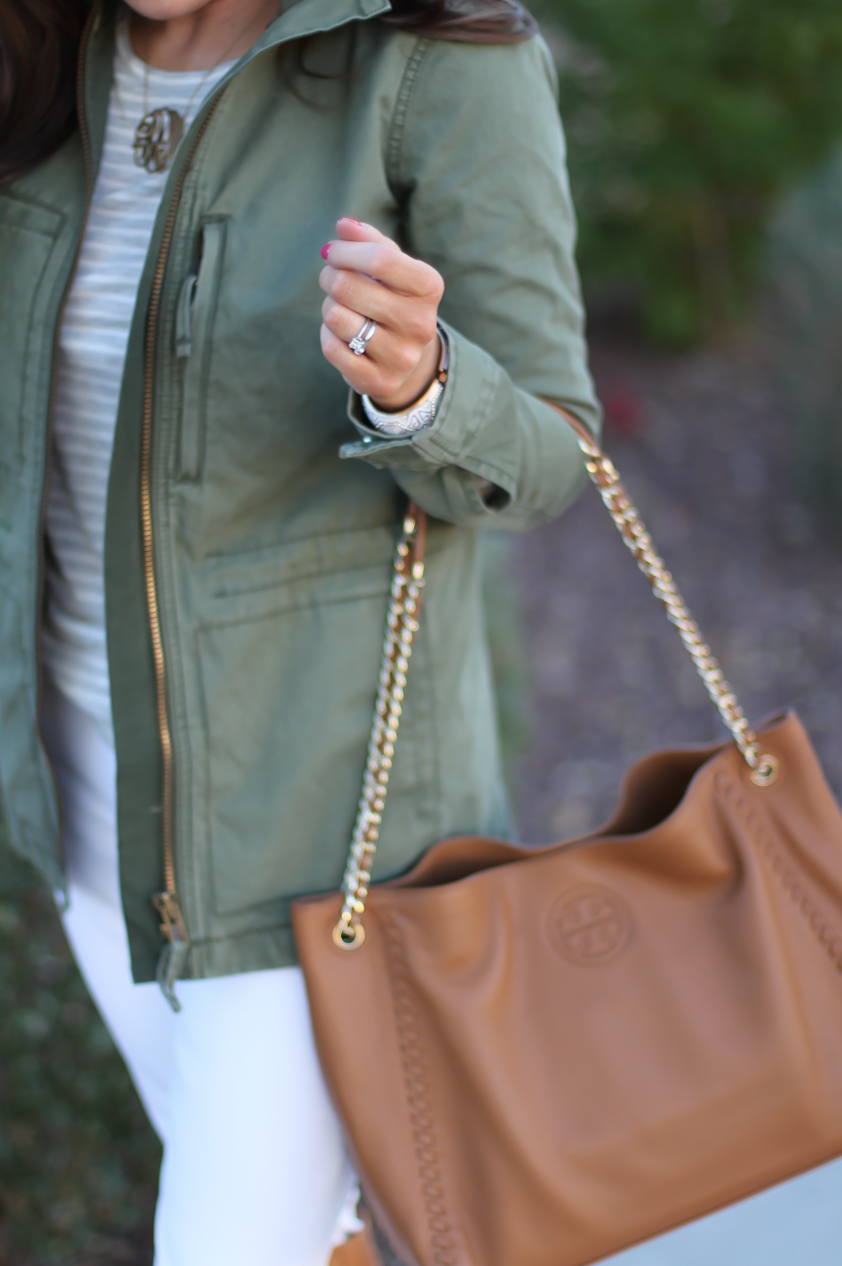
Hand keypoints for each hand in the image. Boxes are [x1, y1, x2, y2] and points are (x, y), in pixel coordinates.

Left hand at [319, 218, 444, 410]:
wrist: (405, 358)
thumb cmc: (393, 299)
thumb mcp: (391, 267)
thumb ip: (369, 241)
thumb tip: (344, 226)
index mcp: (429, 288)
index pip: (380, 259)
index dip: (347, 250)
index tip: (333, 251)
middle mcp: (420, 324)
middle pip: (349, 287)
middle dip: (330, 276)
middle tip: (331, 278)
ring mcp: (401, 357)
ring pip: (336, 318)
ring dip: (329, 308)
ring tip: (341, 308)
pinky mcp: (380, 382)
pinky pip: (333, 349)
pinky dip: (329, 337)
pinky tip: (342, 336)